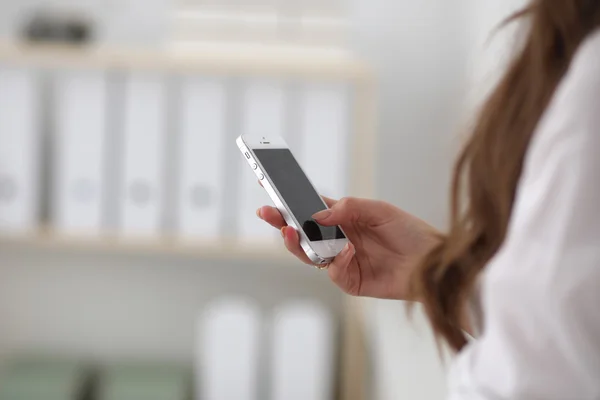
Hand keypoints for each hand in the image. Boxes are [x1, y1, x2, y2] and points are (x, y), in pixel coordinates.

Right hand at [257, 197, 439, 300]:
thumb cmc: (409, 232)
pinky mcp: (350, 281)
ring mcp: (341, 261)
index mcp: (342, 218)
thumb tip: (317, 213)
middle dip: (281, 222)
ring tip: (291, 232)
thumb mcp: (379, 210)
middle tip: (267, 212)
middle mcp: (337, 239)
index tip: (267, 183)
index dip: (288, 198)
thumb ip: (348, 208)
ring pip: (308, 254)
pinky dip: (338, 260)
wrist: (434, 262)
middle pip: (301, 232)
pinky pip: (333, 271)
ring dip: (297, 243)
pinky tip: (348, 250)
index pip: (308, 207)